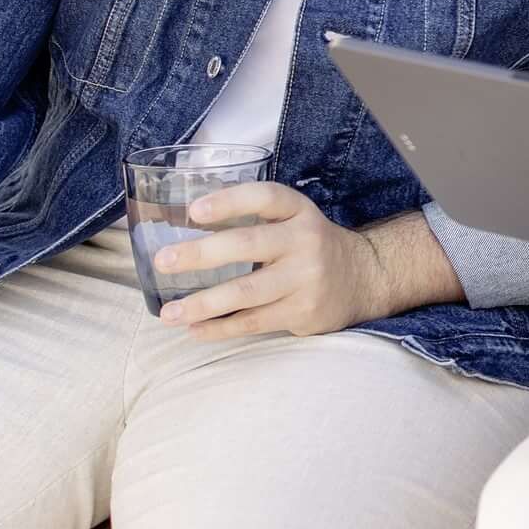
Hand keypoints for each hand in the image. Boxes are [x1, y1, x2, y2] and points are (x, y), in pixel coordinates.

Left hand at [156, 185, 437, 340]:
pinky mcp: (304, 312)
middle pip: (248, 245)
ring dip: (202, 303)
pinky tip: (195, 330)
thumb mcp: (293, 220)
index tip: (193, 211)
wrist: (365, 278)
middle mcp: (305, 241)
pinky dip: (220, 328)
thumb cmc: (309, 246)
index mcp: (299, 211)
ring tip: (168, 313)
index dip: (229, 202)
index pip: (264, 198)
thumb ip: (253, 220)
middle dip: (200, 254)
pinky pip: (254, 322)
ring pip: (246, 292)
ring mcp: (306, 280)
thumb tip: (181, 229)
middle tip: (163, 261)